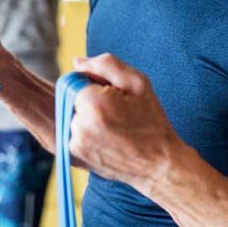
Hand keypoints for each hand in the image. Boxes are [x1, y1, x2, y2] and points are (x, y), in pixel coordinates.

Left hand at [70, 53, 183, 194]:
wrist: (158, 164)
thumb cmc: (151, 120)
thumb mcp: (137, 83)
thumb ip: (105, 64)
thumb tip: (77, 63)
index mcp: (92, 103)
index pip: (74, 79)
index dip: (93, 84)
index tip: (112, 96)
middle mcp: (78, 125)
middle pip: (69, 97)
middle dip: (87, 99)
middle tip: (115, 113)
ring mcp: (73, 144)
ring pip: (69, 115)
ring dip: (84, 116)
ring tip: (111, 127)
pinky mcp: (72, 157)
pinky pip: (69, 131)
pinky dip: (83, 131)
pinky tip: (105, 137)